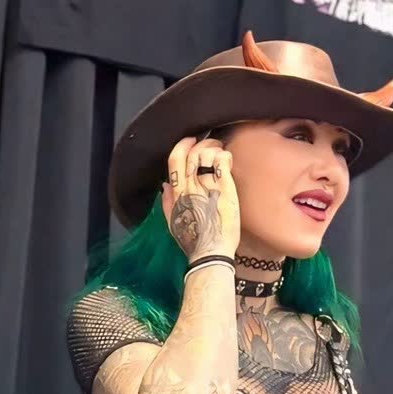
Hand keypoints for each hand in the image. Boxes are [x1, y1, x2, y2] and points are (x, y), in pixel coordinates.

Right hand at [161, 136, 240, 263]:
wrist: (211, 252)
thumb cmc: (193, 241)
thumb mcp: (173, 222)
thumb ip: (168, 202)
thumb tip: (164, 184)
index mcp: (177, 193)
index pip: (174, 160)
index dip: (182, 145)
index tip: (191, 141)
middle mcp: (190, 186)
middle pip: (192, 152)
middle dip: (202, 144)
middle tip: (212, 146)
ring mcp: (207, 186)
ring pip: (207, 153)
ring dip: (215, 148)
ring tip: (221, 154)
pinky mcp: (224, 188)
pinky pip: (222, 160)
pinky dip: (225, 155)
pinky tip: (228, 161)